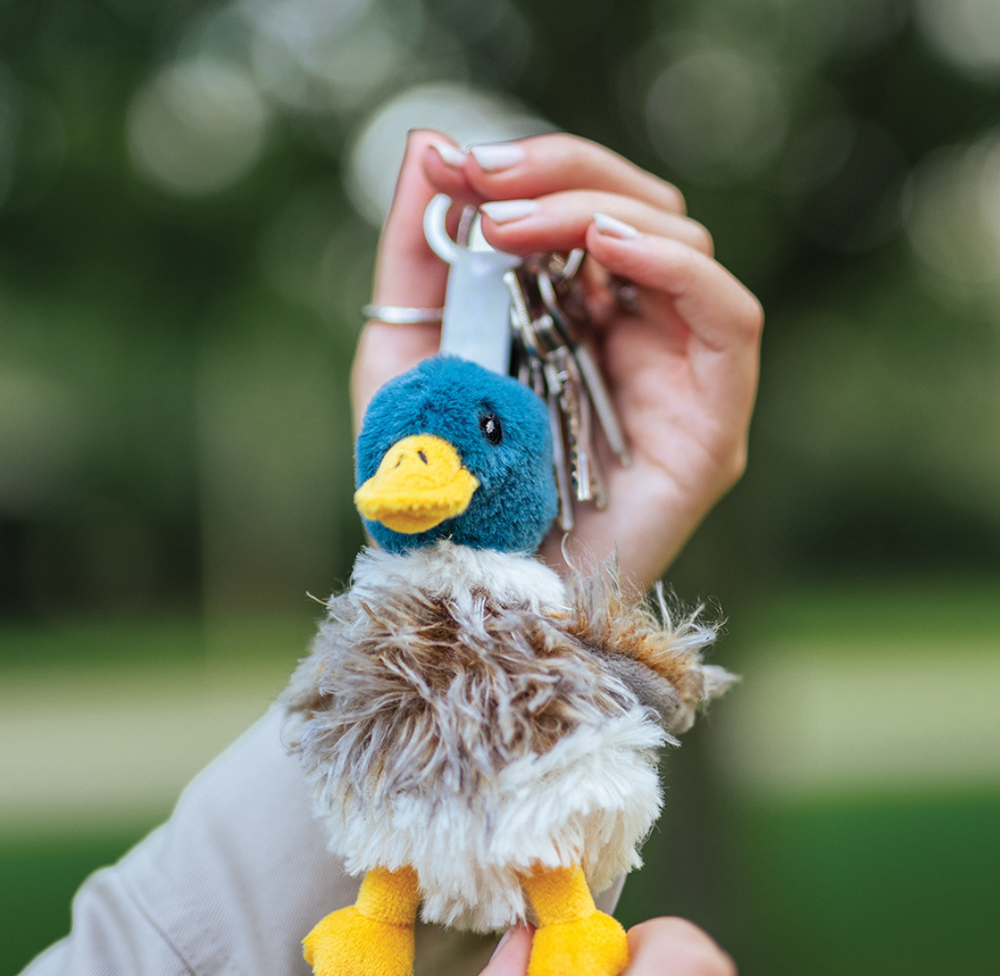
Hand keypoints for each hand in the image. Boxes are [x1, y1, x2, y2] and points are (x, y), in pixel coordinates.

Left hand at [351, 132, 762, 589]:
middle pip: (640, 211)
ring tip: (520, 226)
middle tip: (485, 177)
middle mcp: (635, 343)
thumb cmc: (438, 496)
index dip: (533, 169)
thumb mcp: (405, 359)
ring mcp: (679, 383)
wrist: (464, 601)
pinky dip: (677, 267)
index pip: (587, 210)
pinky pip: (730, 320)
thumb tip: (428, 144)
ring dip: (601, 211)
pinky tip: (606, 245)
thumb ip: (418, 258)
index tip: (456, 163)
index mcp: (573, 322)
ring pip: (685, 245)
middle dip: (561, 176)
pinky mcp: (711, 427)